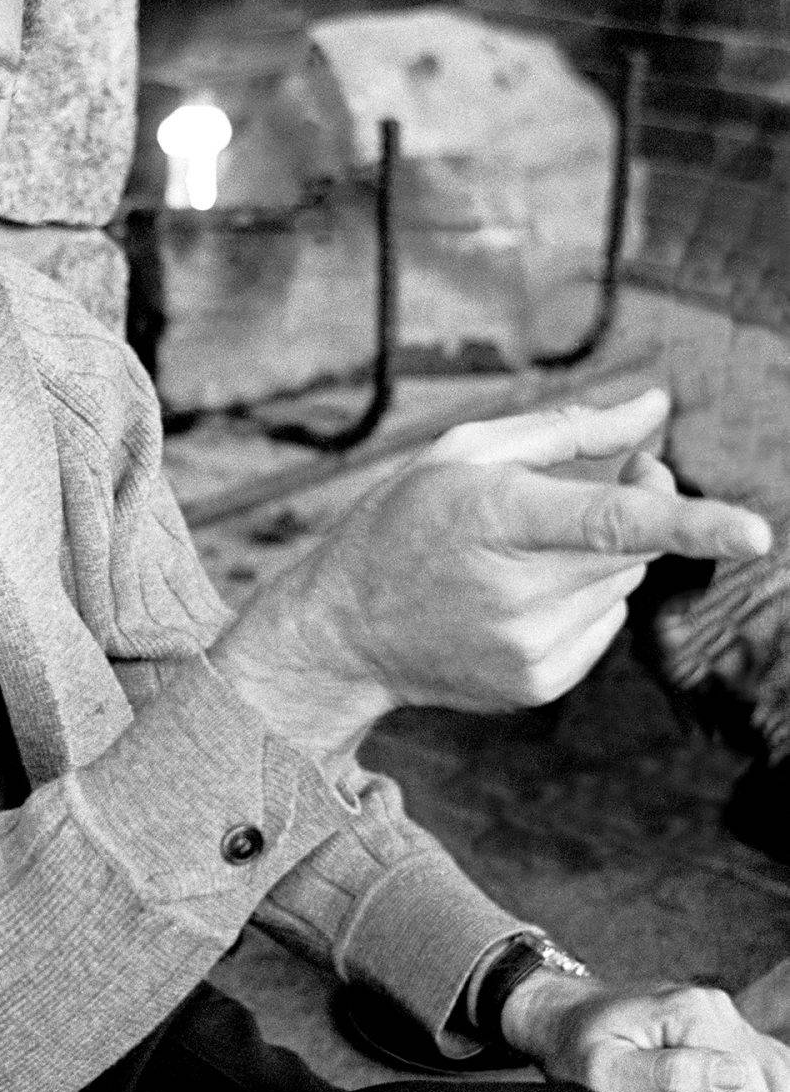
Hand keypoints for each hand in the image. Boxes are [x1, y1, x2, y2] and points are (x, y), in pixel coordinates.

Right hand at [210, 388, 770, 759]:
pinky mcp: (537, 683)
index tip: (755, 533)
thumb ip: (569, 428)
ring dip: (598, 559)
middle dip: (637, 507)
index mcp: (493, 519)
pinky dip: (580, 602)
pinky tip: (517, 599)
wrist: (343, 632)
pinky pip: (604, 626)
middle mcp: (514, 591)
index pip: (609, 522)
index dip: (689, 522)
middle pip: (633, 544)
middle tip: (590, 486)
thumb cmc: (403, 523)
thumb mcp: (462, 453)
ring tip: (521, 556)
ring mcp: (527, 647)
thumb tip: (656, 408)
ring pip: (623, 583)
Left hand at [502, 972, 789, 1091]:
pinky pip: (766, 1076)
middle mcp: (716, 1010)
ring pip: (776, 1084)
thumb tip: (732, 1079)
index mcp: (690, 1013)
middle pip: (768, 1090)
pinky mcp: (724, 1032)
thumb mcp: (601, 1066)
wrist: (562, 1015)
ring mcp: (723, 1018)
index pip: (744, 1089)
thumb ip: (665, 1073)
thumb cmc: (573, 1043)